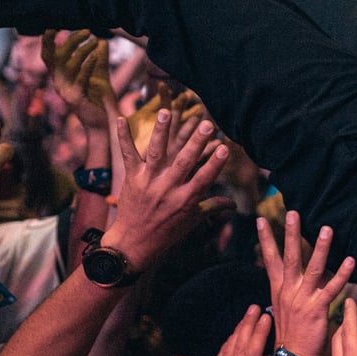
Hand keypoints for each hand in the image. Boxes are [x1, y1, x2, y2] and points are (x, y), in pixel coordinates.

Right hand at [42, 30, 114, 129]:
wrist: (102, 126)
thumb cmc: (99, 102)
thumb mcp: (100, 78)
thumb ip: (100, 60)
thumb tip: (103, 41)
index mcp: (60, 78)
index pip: (48, 56)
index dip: (48, 41)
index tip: (53, 26)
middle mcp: (59, 83)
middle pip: (57, 56)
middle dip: (70, 41)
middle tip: (86, 30)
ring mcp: (66, 91)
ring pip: (68, 65)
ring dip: (81, 50)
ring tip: (94, 40)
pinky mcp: (76, 98)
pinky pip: (80, 78)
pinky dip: (87, 66)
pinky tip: (94, 56)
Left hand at [101, 108, 231, 269]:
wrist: (134, 243)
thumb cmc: (166, 233)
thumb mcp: (193, 221)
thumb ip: (213, 207)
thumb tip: (235, 204)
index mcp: (186, 199)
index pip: (205, 178)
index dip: (215, 163)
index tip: (225, 148)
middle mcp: (168, 188)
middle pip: (184, 162)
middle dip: (196, 142)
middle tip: (207, 124)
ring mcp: (148, 181)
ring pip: (157, 153)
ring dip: (162, 131)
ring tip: (166, 112)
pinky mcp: (132, 178)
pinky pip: (128, 154)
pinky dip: (124, 137)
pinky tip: (121, 119)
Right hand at [257, 210, 353, 355]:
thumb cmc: (290, 335)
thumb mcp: (285, 309)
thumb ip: (290, 291)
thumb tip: (294, 279)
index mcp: (279, 290)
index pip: (270, 259)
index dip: (266, 239)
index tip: (260, 220)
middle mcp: (288, 291)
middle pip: (288, 258)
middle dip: (290, 234)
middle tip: (291, 212)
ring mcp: (302, 299)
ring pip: (312, 268)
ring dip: (320, 248)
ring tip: (326, 228)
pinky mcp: (317, 309)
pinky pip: (332, 288)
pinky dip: (341, 274)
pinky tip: (350, 260)